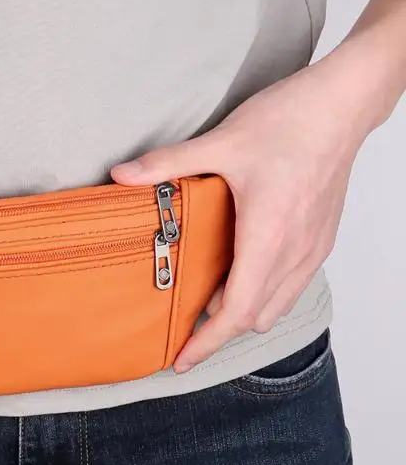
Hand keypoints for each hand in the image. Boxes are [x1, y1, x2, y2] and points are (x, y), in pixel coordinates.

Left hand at [111, 59, 369, 371]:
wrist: (343, 104)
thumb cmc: (291, 122)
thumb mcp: (221, 142)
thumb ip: (167, 164)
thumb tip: (121, 176)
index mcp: (268, 236)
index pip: (237, 311)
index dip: (207, 341)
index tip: (182, 359)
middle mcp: (295, 251)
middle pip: (255, 317)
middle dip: (218, 333)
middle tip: (184, 335)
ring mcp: (312, 247)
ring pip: (277, 304)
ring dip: (243, 314)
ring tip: (208, 307)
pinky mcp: (320, 237)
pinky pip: (291, 285)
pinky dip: (264, 295)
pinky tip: (241, 276)